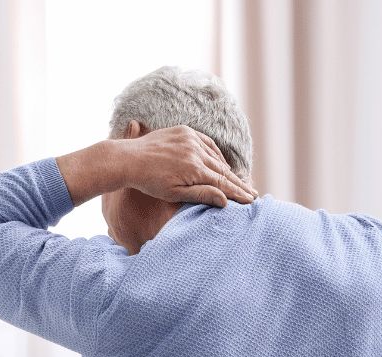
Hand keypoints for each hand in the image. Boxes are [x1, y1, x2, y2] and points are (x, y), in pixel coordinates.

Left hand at [116, 123, 256, 206]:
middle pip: (223, 170)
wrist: (129, 159)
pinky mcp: (184, 132)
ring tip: (238, 181)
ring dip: (227, 169)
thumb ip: (201, 195)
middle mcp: (196, 152)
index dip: (237, 192)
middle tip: (252, 193)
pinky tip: (220, 162)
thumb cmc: (149, 182)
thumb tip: (225, 200)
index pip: (223, 183)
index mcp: (195, 169)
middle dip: (238, 183)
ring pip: (216, 156)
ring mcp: (191, 139)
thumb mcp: (174, 193)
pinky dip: (215, 153)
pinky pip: (206, 143)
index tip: (250, 200)